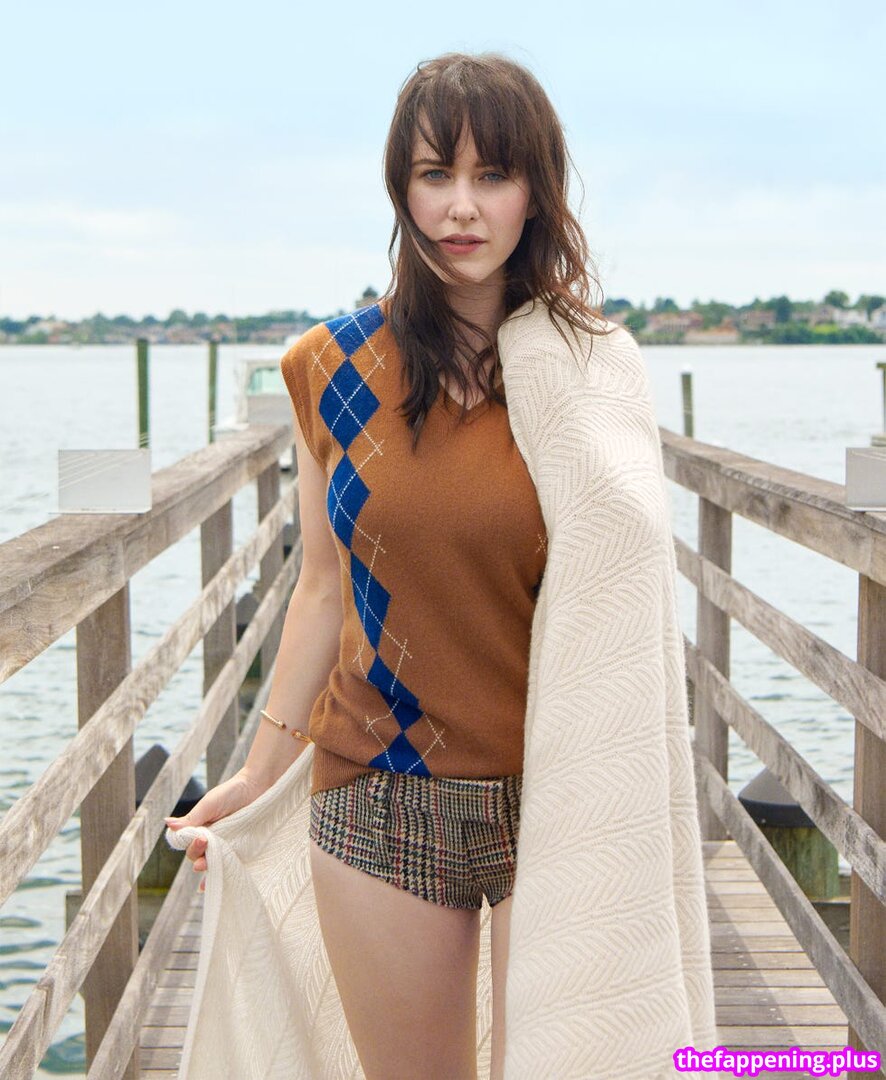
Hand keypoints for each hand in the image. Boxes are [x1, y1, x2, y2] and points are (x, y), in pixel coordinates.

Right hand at [165, 770, 267, 891]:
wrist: (259, 784)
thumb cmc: (232, 792)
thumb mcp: (209, 804)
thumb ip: (191, 818)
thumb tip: (167, 824)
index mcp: (202, 829)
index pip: (190, 845)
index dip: (192, 847)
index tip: (200, 839)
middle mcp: (214, 840)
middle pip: (200, 856)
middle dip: (199, 856)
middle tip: (206, 845)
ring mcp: (229, 846)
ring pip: (215, 863)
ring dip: (210, 869)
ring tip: (207, 866)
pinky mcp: (243, 850)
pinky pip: (233, 865)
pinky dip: (226, 875)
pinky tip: (222, 884)